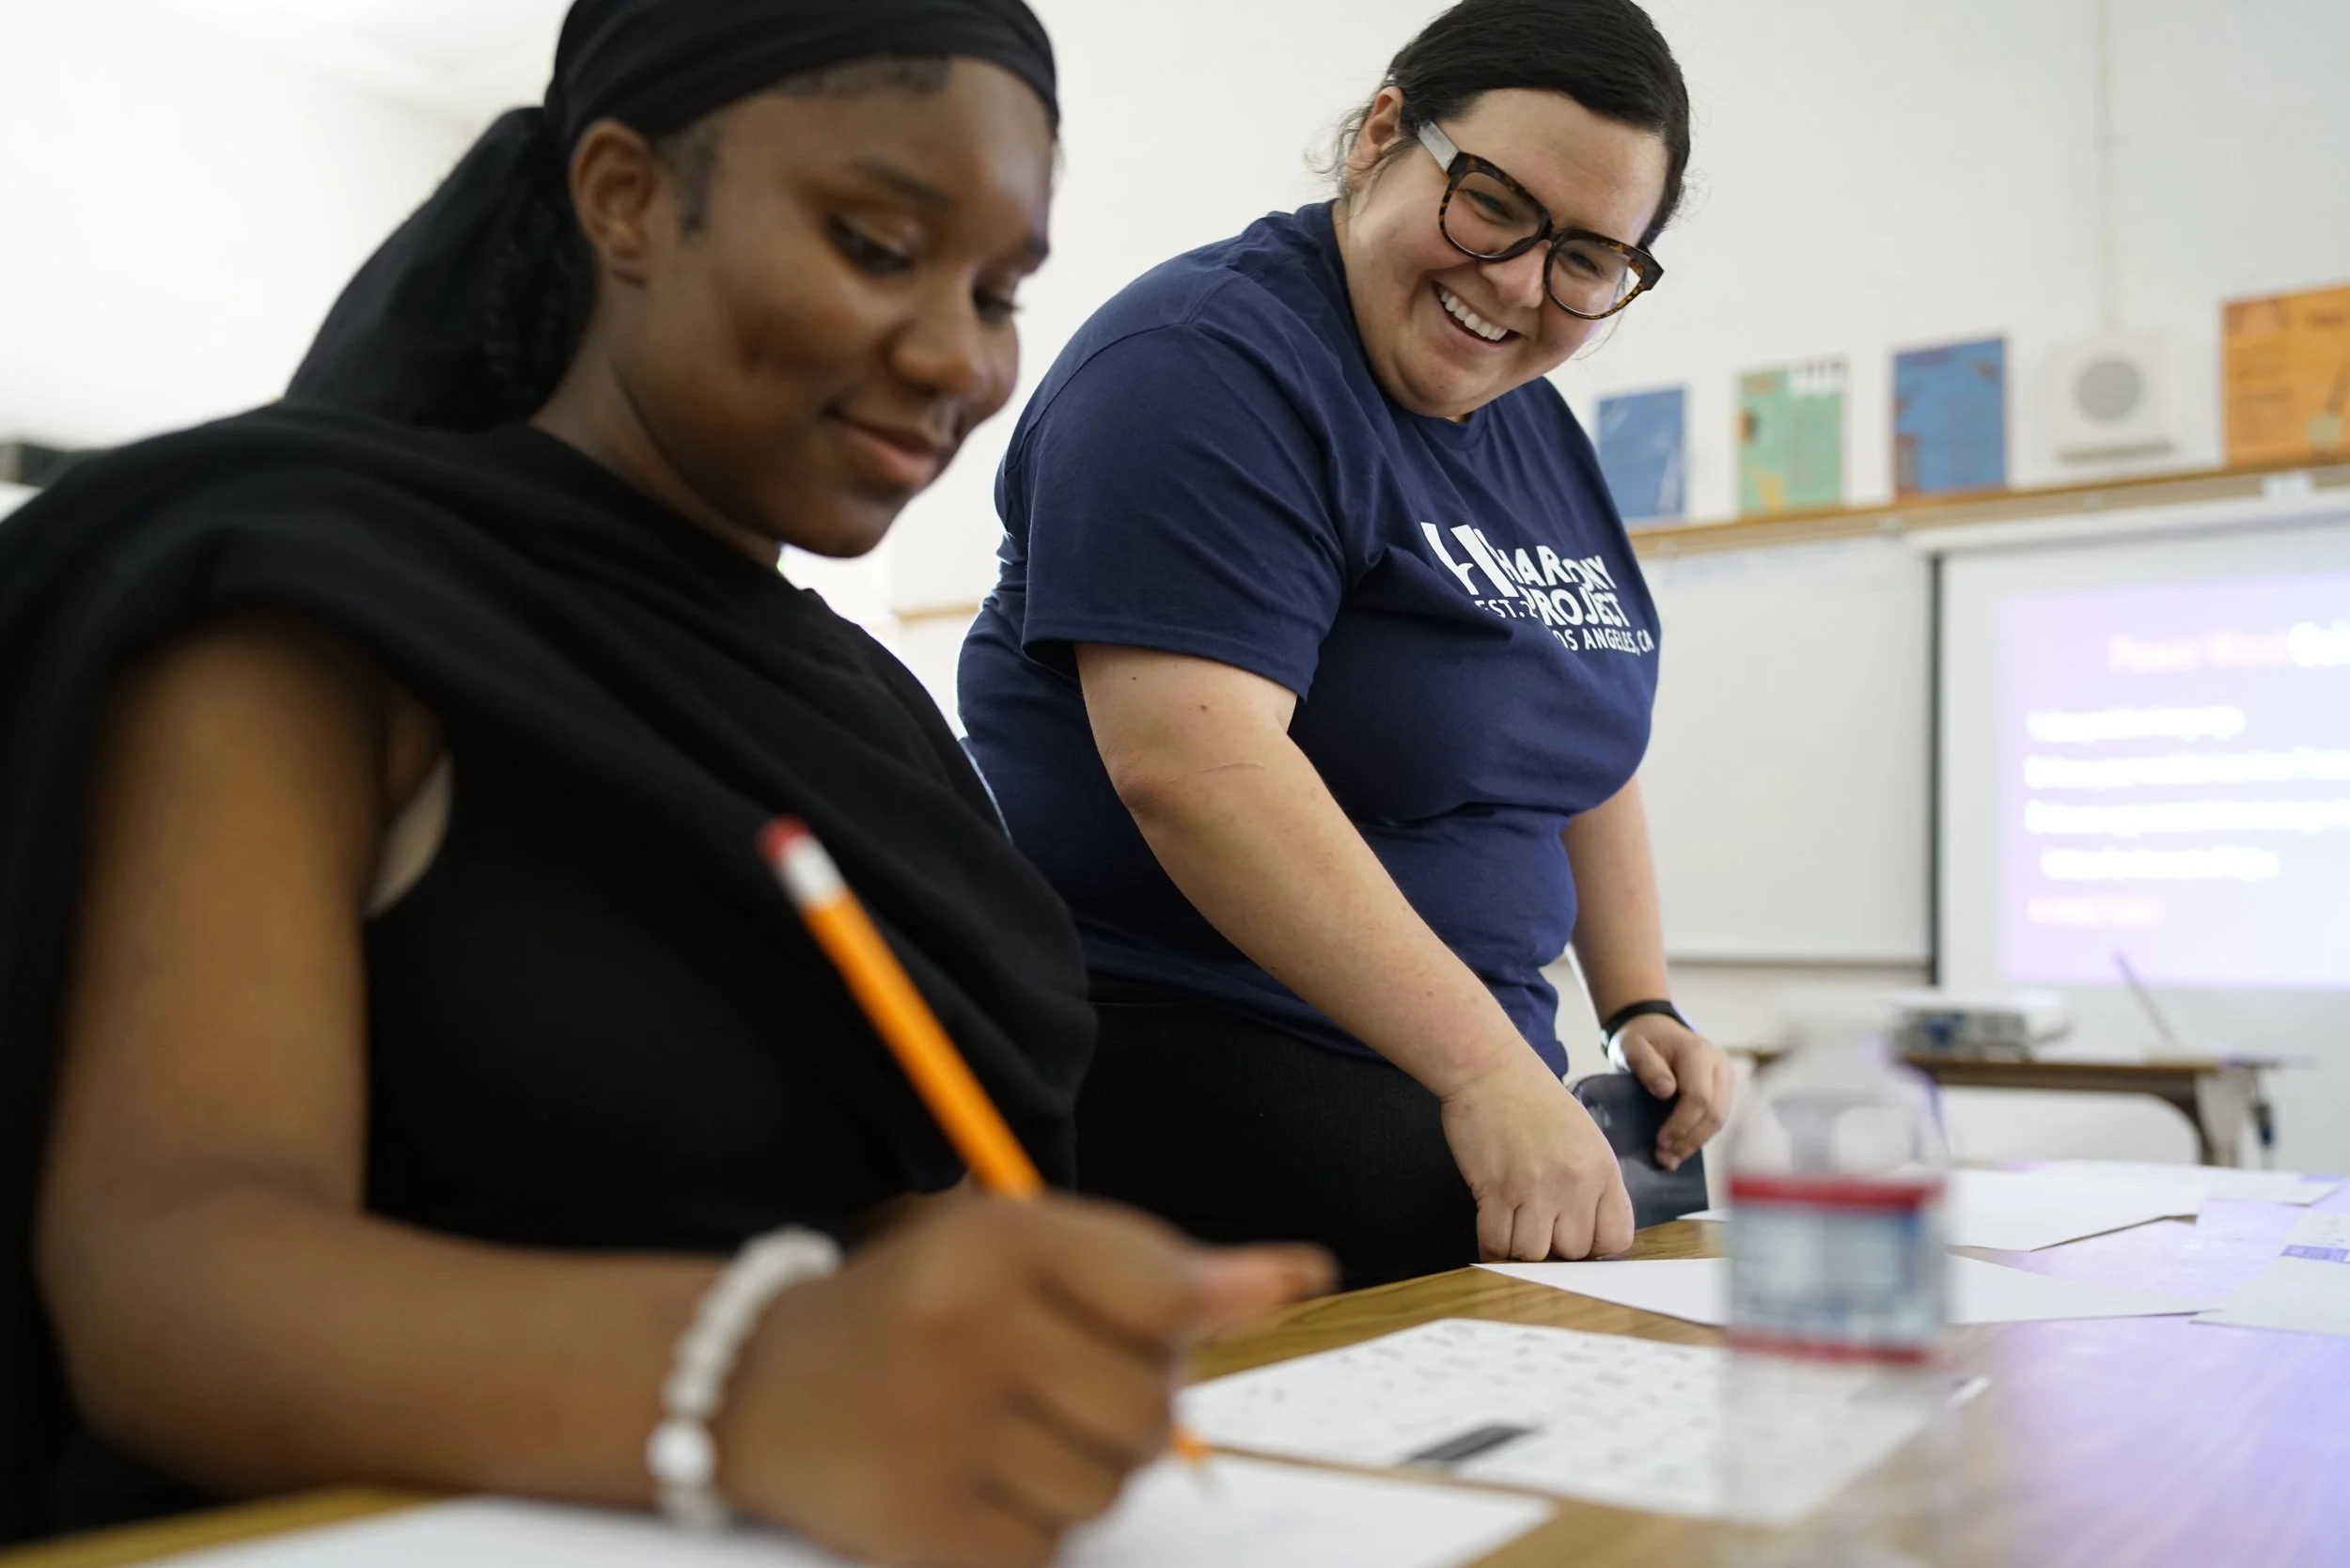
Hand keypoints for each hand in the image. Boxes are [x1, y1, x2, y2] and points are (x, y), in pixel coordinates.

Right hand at [718, 1193, 1332, 1567]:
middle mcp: (968, 1333)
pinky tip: (977, 1482)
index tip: (1221, 1311)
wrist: (756, 1385)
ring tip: (1011, 1430)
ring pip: (1109, 1488)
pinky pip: (1054, 1551)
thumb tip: (1300, 1276)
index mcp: (997, 1243)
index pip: (1168, 1298)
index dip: (1203, 1318)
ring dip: (1084, 1470)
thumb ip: (1155, 1267)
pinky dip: (1034, 1528)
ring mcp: (942, 1440)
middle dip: (1135, 1405)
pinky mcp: (926, 1533)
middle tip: (1067, 1380)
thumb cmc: (922, 1306)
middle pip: (1153, 1412)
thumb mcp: (1022, 1247)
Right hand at [1438, 1044, 1634, 1262]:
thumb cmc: (1531, 1098)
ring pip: (1533, 1254)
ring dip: (1520, 1247)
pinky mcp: (1496, 1190)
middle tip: (1536, 1225)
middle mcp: (1576, 1182)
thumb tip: (1584, 1230)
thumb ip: (1591, 1183)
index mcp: (1603, 1169)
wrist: (1488, 1068)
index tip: (1573, 1235)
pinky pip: (1496, 1242)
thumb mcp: (1583, 1136)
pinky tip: (1491, 1230)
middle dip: (1553, 1247)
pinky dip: (1491, 1246)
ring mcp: (1536, 1188)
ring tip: (1512, 1226)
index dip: (1593, 1247)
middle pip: (1573, 1252)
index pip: (1616, 1238)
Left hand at [1613, 1016, 1733, 1170]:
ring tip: (1670, 1159)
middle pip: (1714, 1112)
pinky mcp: (1724, 1089)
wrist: (1654, 1029)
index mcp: (1697, 1051)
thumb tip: (1666, 1091)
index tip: (1661, 1142)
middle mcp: (1719, 1063)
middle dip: (1689, 1139)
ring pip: (1719, 1119)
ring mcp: (1725, 1076)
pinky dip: (1699, 1136)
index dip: (1682, 1124)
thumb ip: (1646, 1065)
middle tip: (1664, 1158)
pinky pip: (1717, 1118)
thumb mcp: (1631, 1047)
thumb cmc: (1641, 1039)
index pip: (1699, 1096)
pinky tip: (1680, 1149)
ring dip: (1695, 1143)